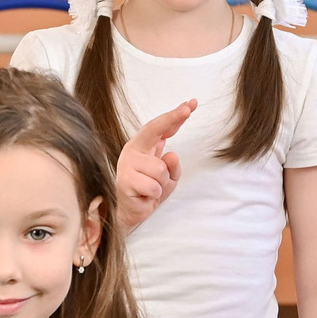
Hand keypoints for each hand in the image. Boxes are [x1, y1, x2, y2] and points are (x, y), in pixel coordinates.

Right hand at [115, 102, 192, 230]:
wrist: (130, 213)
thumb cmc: (149, 191)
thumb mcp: (169, 177)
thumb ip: (173, 166)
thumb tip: (171, 155)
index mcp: (143, 146)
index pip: (160, 128)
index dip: (175, 116)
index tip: (190, 104)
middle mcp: (133, 150)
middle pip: (154, 130)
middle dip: (172, 118)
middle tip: (187, 109)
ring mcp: (127, 164)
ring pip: (161, 169)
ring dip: (162, 184)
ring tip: (151, 189)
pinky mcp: (125, 181)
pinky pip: (154, 187)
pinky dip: (155, 195)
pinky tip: (145, 196)